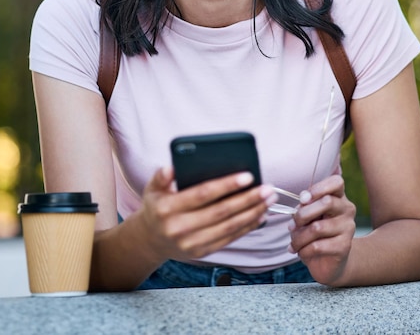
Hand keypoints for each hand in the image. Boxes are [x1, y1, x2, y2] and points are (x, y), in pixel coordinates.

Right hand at [138, 166, 277, 262]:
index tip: (248, 176)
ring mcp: (191, 243)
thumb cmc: (157, 207)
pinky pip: (229, 238)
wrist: (150, 240)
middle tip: (268, 188)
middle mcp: (179, 228)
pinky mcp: (201, 252)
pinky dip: (247, 227)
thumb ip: (161, 176)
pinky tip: (260, 215)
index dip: (227, 185)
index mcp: (168, 208)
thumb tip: (172, 167)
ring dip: (253, 213)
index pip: (203, 194)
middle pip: (221, 212)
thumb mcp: (152, 189)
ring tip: (269, 199)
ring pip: (229, 227)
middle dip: (248, 199)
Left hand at [288, 174, 355, 284]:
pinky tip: (301, 252)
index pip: (337, 182)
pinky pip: (318, 246)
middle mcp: (347, 209)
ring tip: (294, 243)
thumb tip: (303, 200)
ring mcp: (348, 228)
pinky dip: (304, 250)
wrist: (327, 262)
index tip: (303, 199)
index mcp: (338, 197)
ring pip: (318, 227)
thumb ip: (305, 205)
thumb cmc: (314, 233)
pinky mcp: (345, 246)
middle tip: (292, 226)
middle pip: (326, 202)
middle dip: (302, 214)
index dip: (318, 188)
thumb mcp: (308, 216)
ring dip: (299, 237)